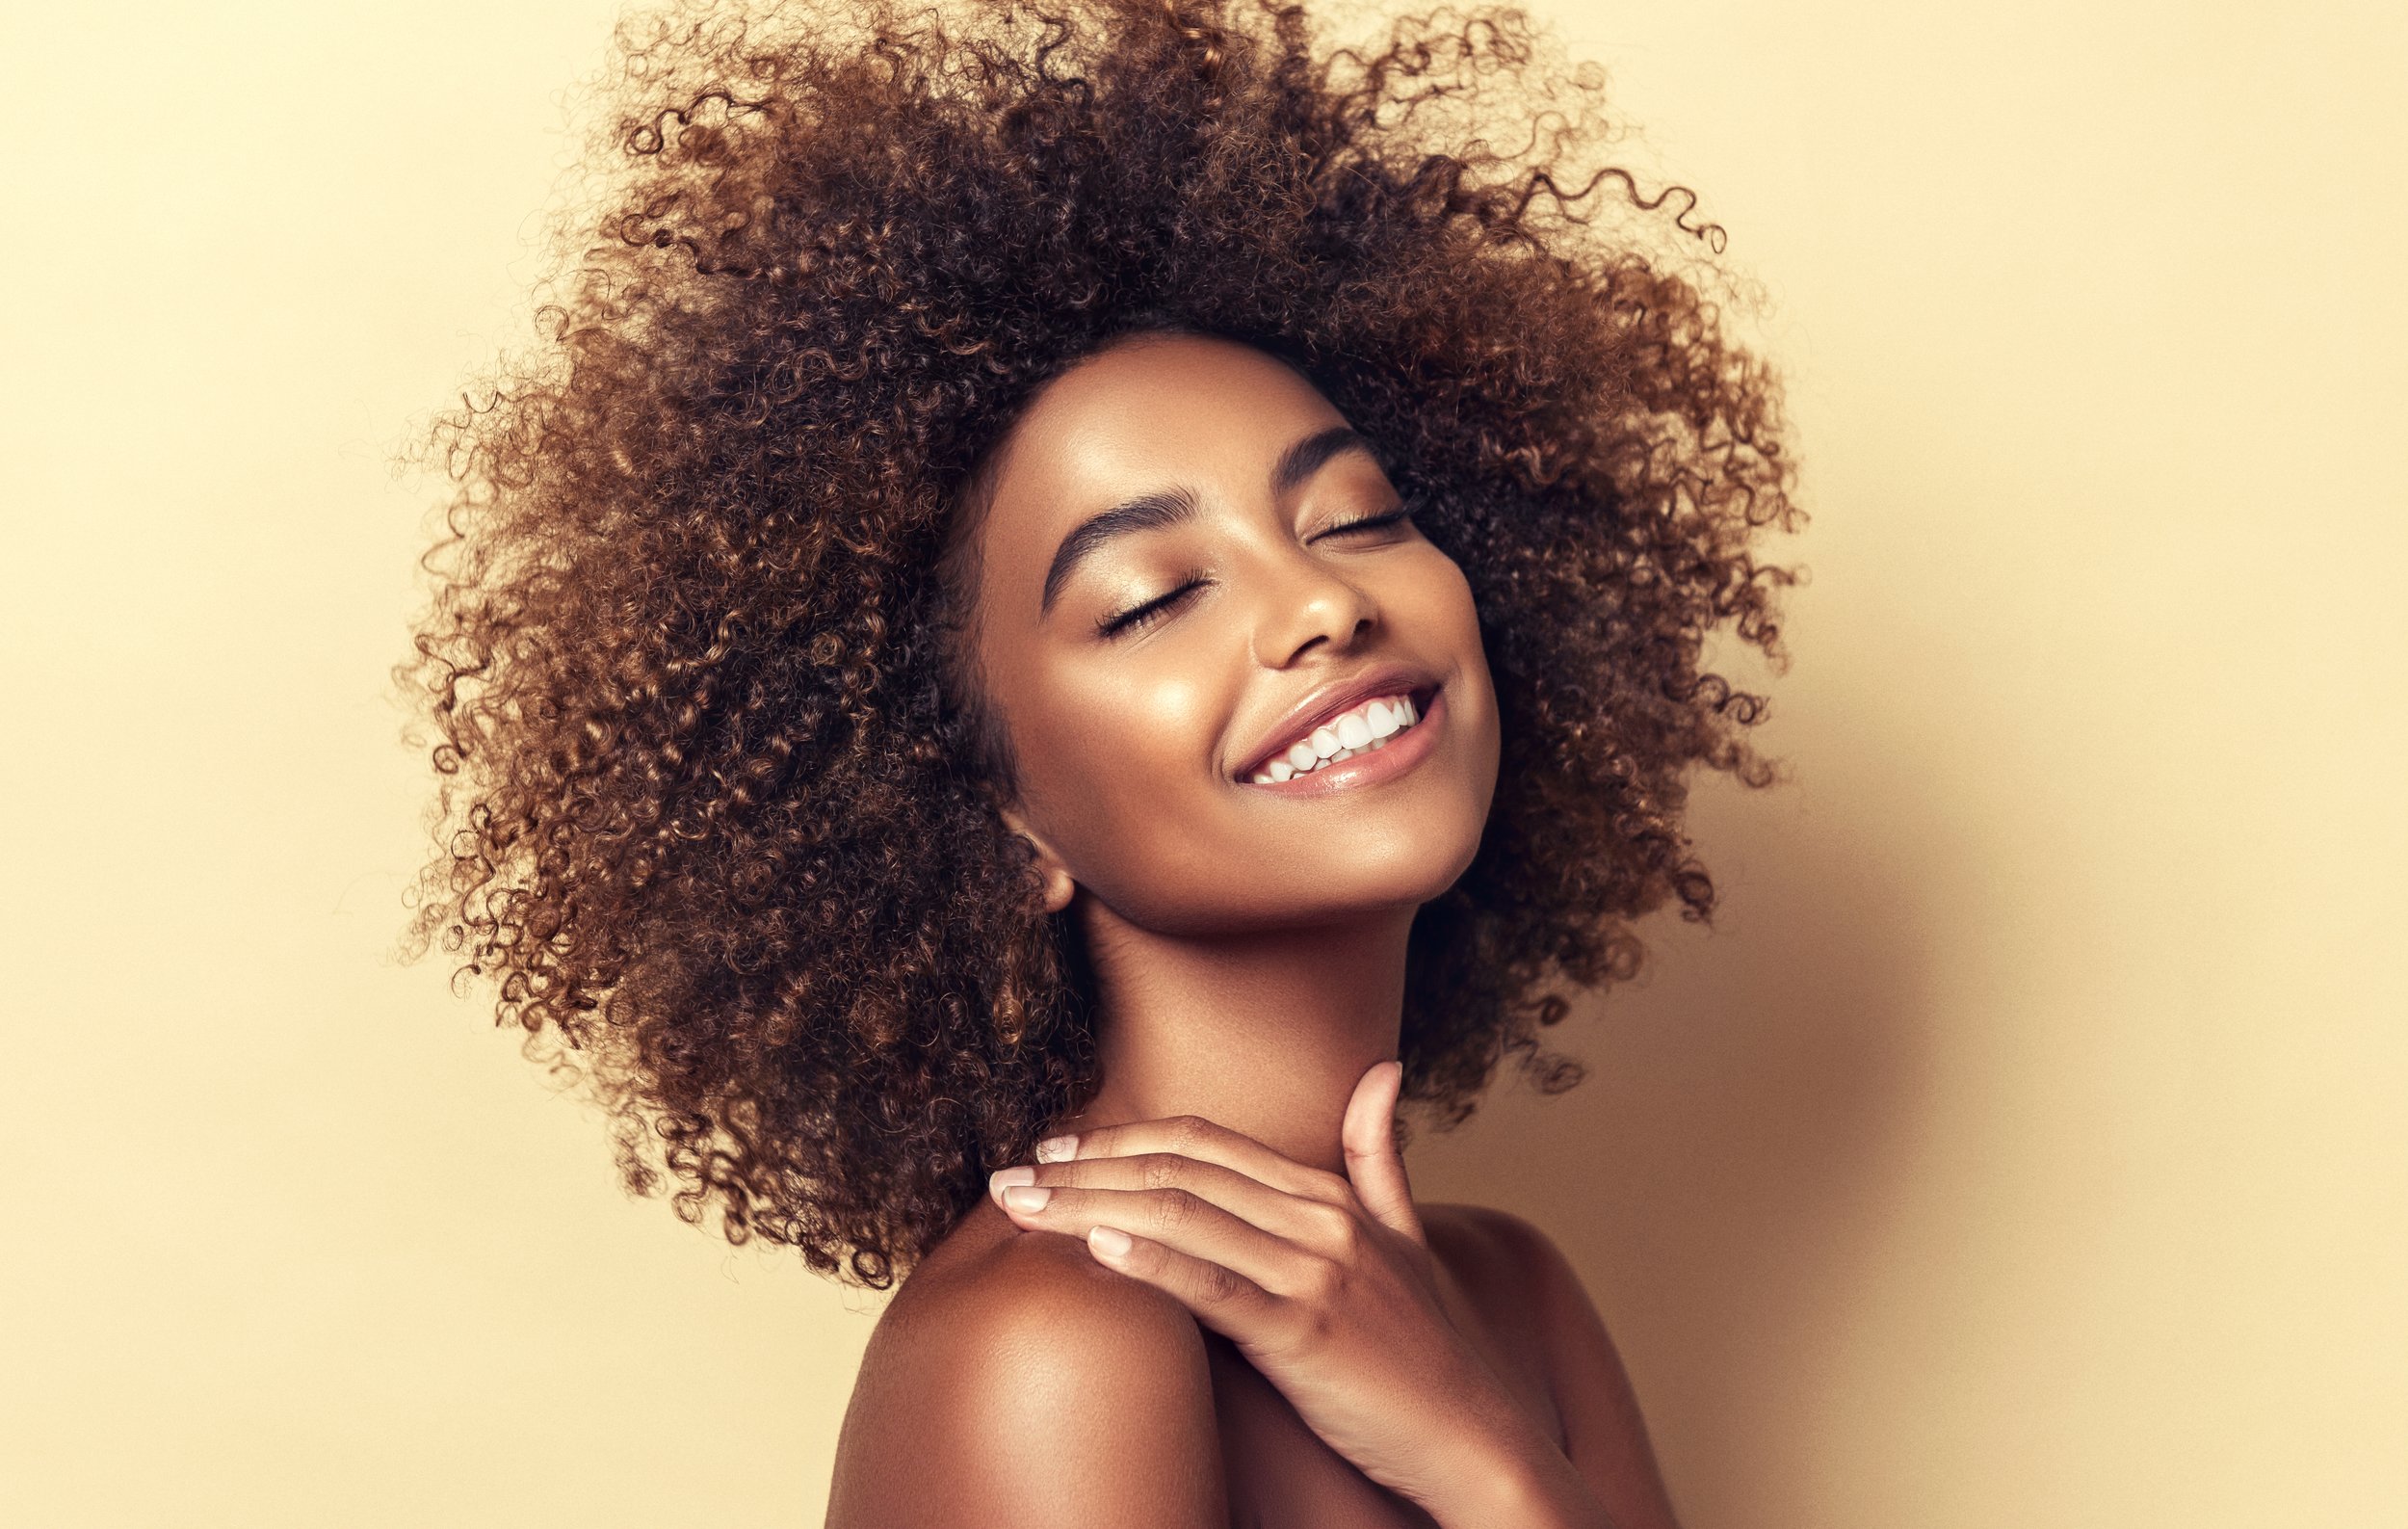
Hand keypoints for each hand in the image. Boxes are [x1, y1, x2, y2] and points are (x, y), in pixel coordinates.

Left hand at [985, 1061, 1545, 1515]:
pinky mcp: (1306, 1331)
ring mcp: (1314, 1271)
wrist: (1478, 1440)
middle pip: (1178, 1168)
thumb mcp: (1409, 1239)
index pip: (1204, 1142)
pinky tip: (1094, 1245)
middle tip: (1011, 1176)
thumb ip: (1378, 1157)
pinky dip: (1151, 1257)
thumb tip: (1382, 1070)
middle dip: (1084, 1165)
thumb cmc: (1434, 1352)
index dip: (1122, 1137)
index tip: (1057, 1148)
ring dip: (1085, 1204)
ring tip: (1019, 1208)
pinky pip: (1214, 1284)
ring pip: (1180, 1214)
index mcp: (1330, 1195)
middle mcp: (1320, 1219)